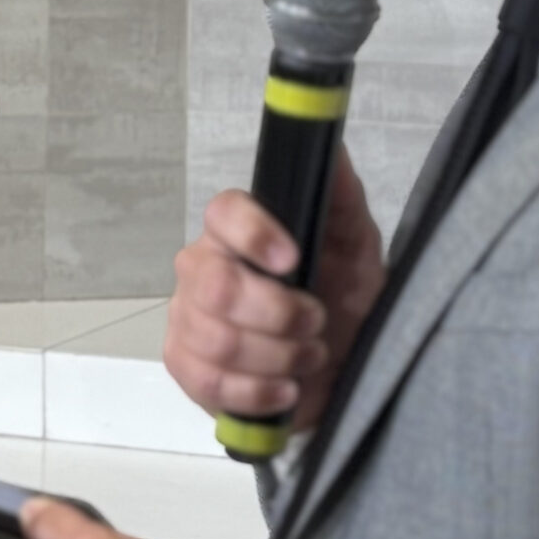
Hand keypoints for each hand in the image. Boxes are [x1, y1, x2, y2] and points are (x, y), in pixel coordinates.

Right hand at [162, 147, 384, 432]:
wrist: (338, 368)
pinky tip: (285, 389)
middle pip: (215, 286)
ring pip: (216, 340)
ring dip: (278, 357)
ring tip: (309, 358)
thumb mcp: (354, 246)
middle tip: (316, 324)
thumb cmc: (342, 298)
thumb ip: (339, 197)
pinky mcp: (184, 365)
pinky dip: (257, 392)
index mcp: (237, 230)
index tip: (294, 259)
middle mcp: (201, 266)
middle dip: (278, 314)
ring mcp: (187, 317)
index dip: (253, 234)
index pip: (222, 213)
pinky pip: (208, 381)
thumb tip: (332, 146)